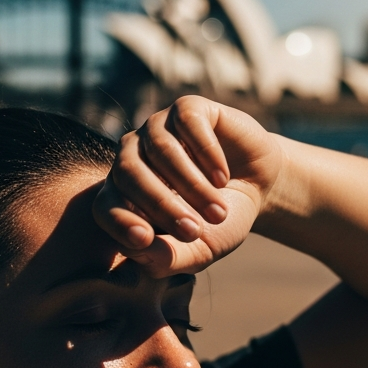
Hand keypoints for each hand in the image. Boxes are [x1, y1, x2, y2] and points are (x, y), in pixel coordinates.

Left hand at [93, 95, 283, 275]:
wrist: (261, 187)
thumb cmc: (223, 219)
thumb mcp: (200, 248)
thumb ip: (169, 258)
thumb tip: (137, 252)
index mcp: (125, 192)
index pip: (105, 204)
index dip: (119, 221)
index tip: (144, 240)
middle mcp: (134, 154)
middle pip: (128, 173)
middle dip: (161, 206)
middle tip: (195, 231)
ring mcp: (159, 127)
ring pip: (161, 149)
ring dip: (192, 186)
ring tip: (218, 212)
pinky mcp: (189, 109)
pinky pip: (188, 124)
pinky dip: (206, 154)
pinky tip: (223, 177)